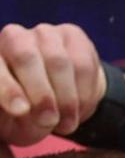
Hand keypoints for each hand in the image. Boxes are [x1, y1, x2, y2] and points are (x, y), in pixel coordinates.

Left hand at [0, 23, 109, 146]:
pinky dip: (84, 93)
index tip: (21, 111)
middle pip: (26, 57)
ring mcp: (44, 33)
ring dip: (66, 98)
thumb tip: (22, 110)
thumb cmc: (23, 110)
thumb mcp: (8, 120)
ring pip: (59, 62)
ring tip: (67, 123)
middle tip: (48, 120)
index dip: (8, 89)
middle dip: (40, 92)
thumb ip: (9, 113)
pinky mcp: (73, 35)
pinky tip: (78, 109)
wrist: (53, 96)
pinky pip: (83, 64)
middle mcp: (12, 37)